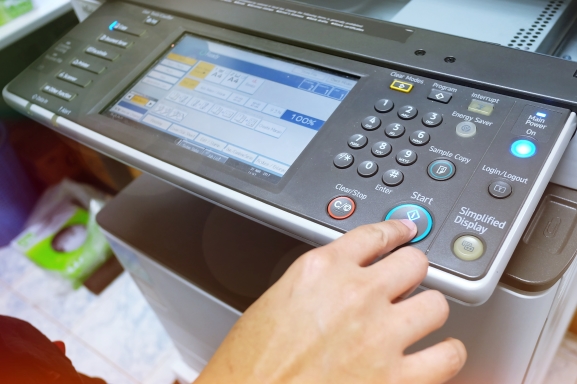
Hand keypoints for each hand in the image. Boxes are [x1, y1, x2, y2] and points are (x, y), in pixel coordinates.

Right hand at [195, 220, 466, 383]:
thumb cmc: (251, 363)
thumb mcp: (277, 301)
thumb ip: (319, 283)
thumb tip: (346, 279)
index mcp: (321, 271)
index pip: (374, 235)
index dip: (396, 230)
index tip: (405, 231)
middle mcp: (355, 295)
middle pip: (413, 262)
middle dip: (412, 270)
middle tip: (409, 281)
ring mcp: (379, 336)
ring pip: (437, 304)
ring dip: (429, 311)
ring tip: (420, 319)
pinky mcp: (395, 379)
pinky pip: (448, 355)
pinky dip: (447, 353)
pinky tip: (437, 353)